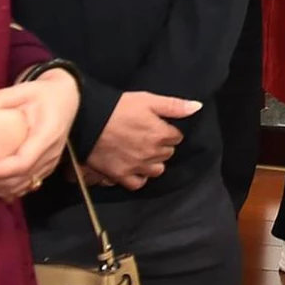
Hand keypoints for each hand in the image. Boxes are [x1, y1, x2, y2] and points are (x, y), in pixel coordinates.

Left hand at [0, 71, 80, 200]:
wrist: (67, 97)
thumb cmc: (42, 93)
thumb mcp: (20, 90)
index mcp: (47, 133)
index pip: (22, 162)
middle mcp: (52, 152)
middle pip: (21, 178)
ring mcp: (52, 162)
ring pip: (24, 186)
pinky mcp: (48, 167)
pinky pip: (28, 185)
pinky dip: (9, 189)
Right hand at [85, 92, 201, 191]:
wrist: (86, 120)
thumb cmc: (118, 107)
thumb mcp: (148, 100)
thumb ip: (174, 106)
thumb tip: (197, 107)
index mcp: (160, 134)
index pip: (177, 137)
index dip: (169, 131)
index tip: (159, 126)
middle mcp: (151, 153)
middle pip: (167, 153)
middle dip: (162, 146)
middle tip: (148, 137)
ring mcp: (136, 166)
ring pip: (156, 170)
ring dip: (153, 162)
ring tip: (143, 152)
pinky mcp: (120, 175)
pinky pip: (138, 183)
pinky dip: (139, 177)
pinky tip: (135, 168)